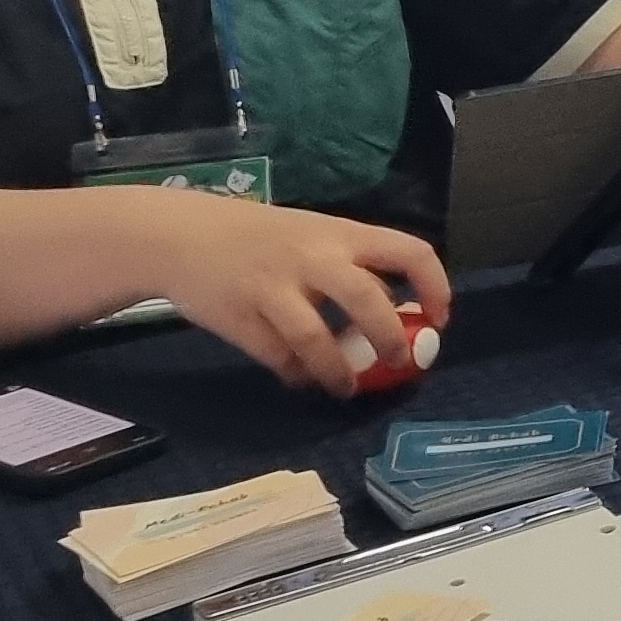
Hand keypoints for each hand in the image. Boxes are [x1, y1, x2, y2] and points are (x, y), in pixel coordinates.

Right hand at [146, 196, 453, 395]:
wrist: (181, 234)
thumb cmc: (260, 236)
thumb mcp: (313, 234)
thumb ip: (351, 266)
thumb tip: (395, 310)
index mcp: (340, 233)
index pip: (408, 251)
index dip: (434, 286)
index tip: (439, 318)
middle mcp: (312, 257)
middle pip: (365, 300)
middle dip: (389, 339)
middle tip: (398, 362)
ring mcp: (273, 288)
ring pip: (317, 340)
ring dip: (339, 372)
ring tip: (347, 388)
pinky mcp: (239, 318)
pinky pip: (278, 357)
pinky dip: (297, 374)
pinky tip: (303, 378)